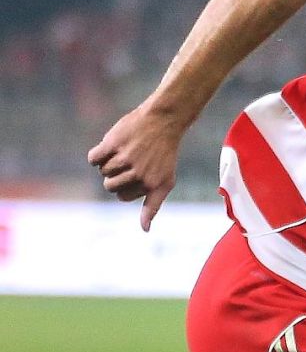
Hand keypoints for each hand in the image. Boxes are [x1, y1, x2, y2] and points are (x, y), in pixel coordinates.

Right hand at [86, 103, 185, 230]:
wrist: (164, 121)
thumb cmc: (163, 154)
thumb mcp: (165, 182)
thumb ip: (153, 206)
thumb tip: (145, 230)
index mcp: (151, 184)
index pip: (122, 197)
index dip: (126, 186)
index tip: (138, 173)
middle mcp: (139, 173)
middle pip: (109, 185)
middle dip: (116, 174)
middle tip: (133, 159)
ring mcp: (125, 158)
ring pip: (102, 171)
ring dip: (109, 161)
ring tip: (127, 150)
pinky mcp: (113, 143)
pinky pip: (93, 158)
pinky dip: (98, 153)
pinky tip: (113, 145)